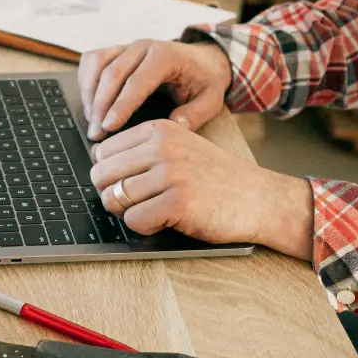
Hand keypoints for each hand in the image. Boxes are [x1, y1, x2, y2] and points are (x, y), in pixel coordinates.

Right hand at [78, 40, 231, 140]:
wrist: (202, 59)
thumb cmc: (204, 80)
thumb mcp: (210, 99)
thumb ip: (195, 114)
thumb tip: (173, 126)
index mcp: (165, 56)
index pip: (136, 82)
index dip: (120, 106)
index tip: (108, 127)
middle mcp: (143, 46)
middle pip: (111, 74)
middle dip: (100, 106)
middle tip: (95, 134)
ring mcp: (127, 46)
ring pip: (97, 65)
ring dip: (89, 94)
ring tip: (92, 121)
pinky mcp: (116, 50)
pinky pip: (92, 60)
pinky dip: (86, 80)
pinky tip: (90, 103)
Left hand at [90, 119, 312, 258]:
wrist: (260, 198)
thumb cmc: (215, 179)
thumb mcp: (180, 149)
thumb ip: (142, 152)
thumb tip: (97, 166)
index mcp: (158, 130)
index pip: (102, 152)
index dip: (112, 175)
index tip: (134, 184)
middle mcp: (161, 147)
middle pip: (101, 175)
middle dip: (114, 195)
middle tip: (141, 203)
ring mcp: (170, 173)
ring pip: (114, 199)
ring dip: (130, 213)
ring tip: (157, 211)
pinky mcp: (178, 202)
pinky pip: (134, 221)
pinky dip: (145, 227)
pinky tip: (167, 221)